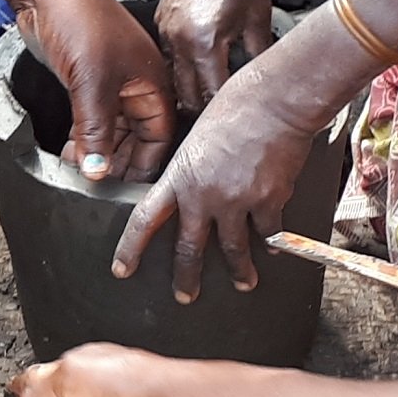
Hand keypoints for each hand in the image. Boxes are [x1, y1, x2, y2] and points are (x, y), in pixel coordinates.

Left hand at [19, 0, 173, 180]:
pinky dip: (83, 138)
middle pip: (136, 137)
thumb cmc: (80, 20)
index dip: (145, 164)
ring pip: (111, 130)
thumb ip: (96, 131)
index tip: (126, 190)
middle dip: (117, 162)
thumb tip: (97, 173)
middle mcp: (136, 86)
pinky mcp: (86, 81)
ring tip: (82, 175)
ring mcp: (111, 84)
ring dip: (97, 152)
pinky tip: (71, 154)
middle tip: (99, 187)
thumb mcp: (91, 83)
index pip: (160, 137)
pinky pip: (91, 119)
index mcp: (152, 83)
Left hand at [112, 52, 321, 301]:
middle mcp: (204, 195)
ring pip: (233, 249)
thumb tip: (193, 187)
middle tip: (185, 296)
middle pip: (189, 249)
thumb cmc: (237, 105)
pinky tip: (273, 250)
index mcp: (179, 176)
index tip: (122, 269)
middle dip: (186, 278)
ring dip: (238, 271)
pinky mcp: (269, 202)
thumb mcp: (197, 137)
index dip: (131, 248)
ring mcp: (237, 202)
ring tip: (243, 283)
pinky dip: (271, 244)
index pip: (144, 219)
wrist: (275, 100)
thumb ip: (192, 168)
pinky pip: (269, 233)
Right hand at [156, 0, 276, 113]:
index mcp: (204, 44)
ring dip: (190, 90)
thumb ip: (260, 54)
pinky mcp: (162, 22)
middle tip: (223, 115)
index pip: (213, 95)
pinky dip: (183, 68)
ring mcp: (166, 32)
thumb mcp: (258, 16)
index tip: (239, 114)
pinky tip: (200, 66)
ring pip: (175, 79)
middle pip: (186, 96)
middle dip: (204, 108)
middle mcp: (179, 42)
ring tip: (210, 96)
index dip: (227, 108)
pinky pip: (170, 57)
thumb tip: (265, 78)